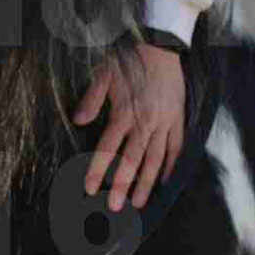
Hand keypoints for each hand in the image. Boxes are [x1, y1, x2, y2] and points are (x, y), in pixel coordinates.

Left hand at [72, 42, 185, 211]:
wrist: (160, 47)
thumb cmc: (128, 60)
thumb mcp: (103, 74)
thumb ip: (91, 100)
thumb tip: (77, 121)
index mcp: (123, 113)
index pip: (108, 148)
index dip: (98, 169)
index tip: (89, 188)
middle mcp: (144, 122)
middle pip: (132, 161)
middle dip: (121, 185)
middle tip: (115, 208)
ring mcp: (163, 123)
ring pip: (155, 160)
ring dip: (146, 184)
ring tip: (138, 204)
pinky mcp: (177, 120)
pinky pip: (175, 148)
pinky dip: (170, 166)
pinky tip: (164, 182)